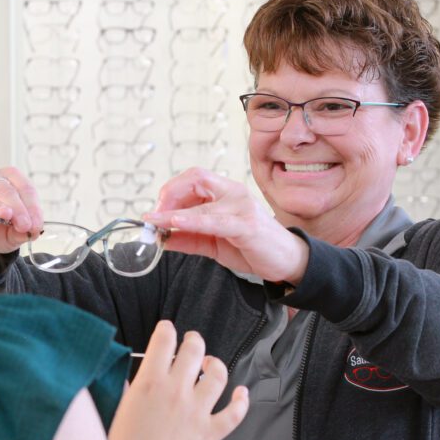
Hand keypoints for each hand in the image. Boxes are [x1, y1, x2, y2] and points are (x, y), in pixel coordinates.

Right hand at [0, 167, 43, 256]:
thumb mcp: (12, 236)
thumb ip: (22, 233)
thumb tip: (33, 231)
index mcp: (11, 179)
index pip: (25, 188)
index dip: (33, 207)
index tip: (36, 225)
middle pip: (7, 190)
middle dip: (18, 208)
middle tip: (24, 225)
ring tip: (6, 214)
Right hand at [108, 320, 248, 439]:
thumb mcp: (118, 410)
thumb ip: (130, 390)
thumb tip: (134, 380)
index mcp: (149, 382)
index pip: (163, 340)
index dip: (166, 330)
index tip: (167, 329)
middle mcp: (176, 390)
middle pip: (194, 350)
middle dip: (193, 341)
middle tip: (191, 342)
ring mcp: (197, 410)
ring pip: (218, 375)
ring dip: (215, 364)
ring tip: (211, 364)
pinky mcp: (210, 432)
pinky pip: (234, 412)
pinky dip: (241, 401)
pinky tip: (241, 393)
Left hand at [143, 167, 308, 284]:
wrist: (286, 261)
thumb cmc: (251, 248)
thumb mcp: (213, 243)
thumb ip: (188, 239)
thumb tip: (160, 238)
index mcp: (226, 193)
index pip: (194, 177)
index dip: (171, 190)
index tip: (156, 211)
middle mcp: (234, 193)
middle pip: (196, 177)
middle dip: (169, 194)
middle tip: (153, 215)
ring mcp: (241, 207)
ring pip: (202, 203)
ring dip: (173, 212)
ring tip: (154, 222)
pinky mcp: (247, 225)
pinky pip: (214, 220)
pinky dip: (191, 221)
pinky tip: (175, 224)